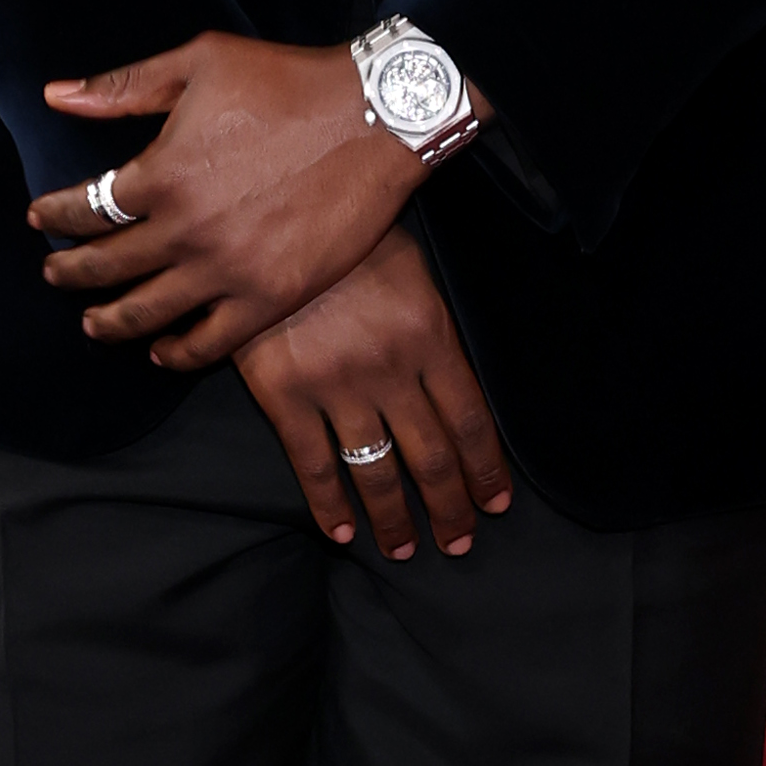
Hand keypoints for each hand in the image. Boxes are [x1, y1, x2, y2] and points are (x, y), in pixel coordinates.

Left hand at [29, 32, 429, 365]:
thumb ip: (124, 86)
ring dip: (110, 321)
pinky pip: (210, 342)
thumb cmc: (288, 81)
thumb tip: (55, 95)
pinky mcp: (270, 297)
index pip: (86, 209)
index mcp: (161, 174)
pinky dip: (177, 352)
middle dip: (69, 273)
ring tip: (93, 323)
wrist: (375, 116)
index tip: (43, 221)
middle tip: (54, 276)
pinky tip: (162, 351)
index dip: (56, 217)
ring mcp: (227, 271)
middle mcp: (185, 231)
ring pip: (147, 313)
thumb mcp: (199, 62)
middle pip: (106, 267)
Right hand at [236, 232, 513, 560]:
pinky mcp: (285, 394)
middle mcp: (391, 370)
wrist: (270, 216)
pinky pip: (314, 464)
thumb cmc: (348, 237)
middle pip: (432, 456)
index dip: (486, 470)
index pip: (471, 421)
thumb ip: (432, 331)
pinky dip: (331, 505)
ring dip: (396, 519)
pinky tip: (345, 533)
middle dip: (450, 507)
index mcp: (430, 336)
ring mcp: (337, 385)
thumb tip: (450, 389)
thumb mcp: (411, 270)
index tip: (495, 504)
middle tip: (458, 542)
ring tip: (405, 549)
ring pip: (378, 471)